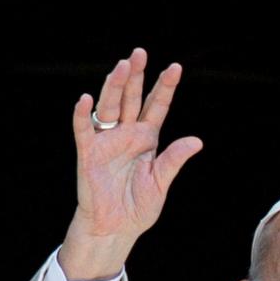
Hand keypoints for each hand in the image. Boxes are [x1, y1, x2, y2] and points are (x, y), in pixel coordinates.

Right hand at [59, 47, 202, 279]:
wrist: (116, 228)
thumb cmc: (138, 206)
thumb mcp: (161, 182)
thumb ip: (174, 159)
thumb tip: (196, 140)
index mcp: (147, 139)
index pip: (157, 106)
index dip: (165, 87)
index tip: (176, 67)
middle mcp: (127, 134)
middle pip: (131, 99)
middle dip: (136, 76)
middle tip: (139, 52)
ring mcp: (107, 141)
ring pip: (110, 107)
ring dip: (114, 87)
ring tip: (122, 66)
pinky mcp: (89, 153)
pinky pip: (84, 130)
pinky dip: (83, 114)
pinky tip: (86, 99)